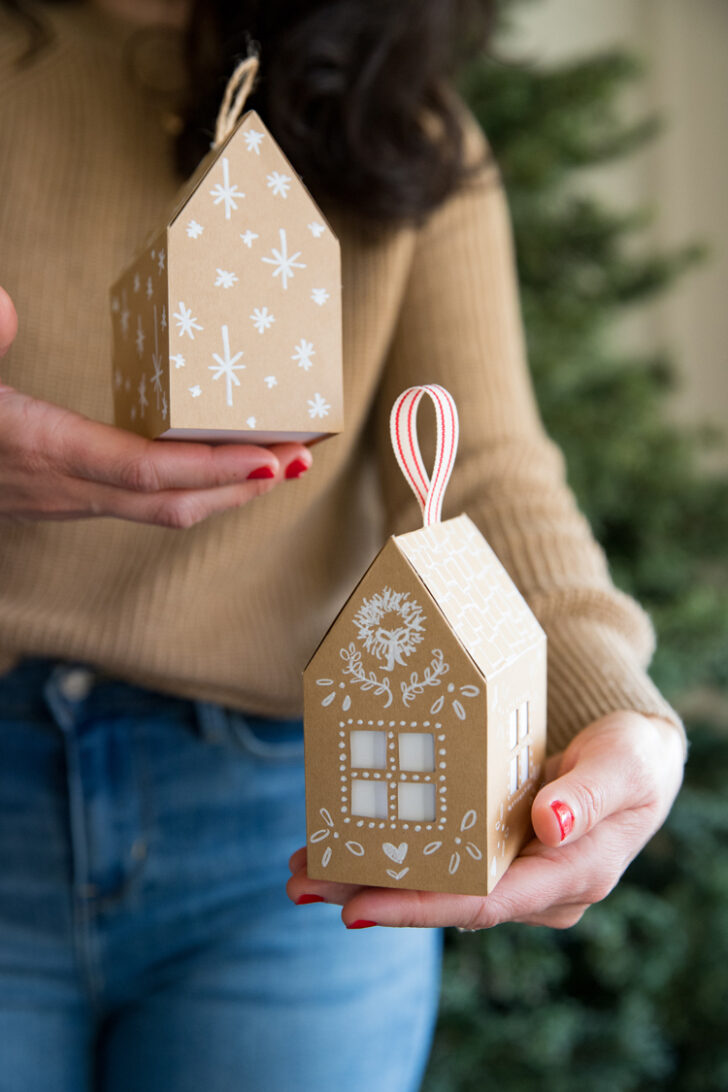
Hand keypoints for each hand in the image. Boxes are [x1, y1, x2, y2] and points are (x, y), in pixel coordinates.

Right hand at [0, 287, 311, 527]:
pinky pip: (144, 504)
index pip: (148, 471)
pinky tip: (212, 468)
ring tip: (275, 463)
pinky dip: (191, 489)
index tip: (274, 459)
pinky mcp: (66, 498)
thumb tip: (2, 305)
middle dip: (244, 486)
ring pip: (163, 511)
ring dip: (224, 492)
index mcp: (45, 452)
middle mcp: (67, 488)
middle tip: (302, 457)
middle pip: (174, 502)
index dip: (214, 470)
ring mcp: (68, 501)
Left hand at [287, 711, 684, 928]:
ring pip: (431, 882)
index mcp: (568, 877)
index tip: (355, 907)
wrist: (632, 757)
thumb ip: (590, 795)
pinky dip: (391, 848)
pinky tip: (343, 838)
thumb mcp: (624, 765)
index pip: (483, 904)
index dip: (418, 908)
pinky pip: (435, 857)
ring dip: (367, 874)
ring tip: (303, 865)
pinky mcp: (491, 849)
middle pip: (442, 900)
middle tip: (302, 881)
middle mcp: (532, 887)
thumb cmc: (632, 759)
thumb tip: (548, 824)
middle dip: (370, 893)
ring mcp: (509, 871)